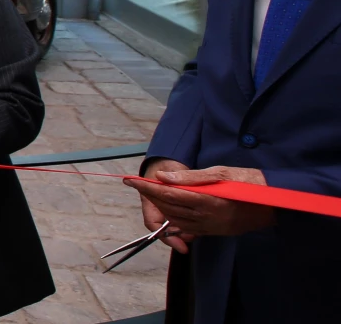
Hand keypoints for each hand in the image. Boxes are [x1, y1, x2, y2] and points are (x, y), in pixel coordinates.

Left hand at [126, 164, 272, 243]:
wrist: (275, 205)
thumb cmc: (250, 182)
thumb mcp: (221, 173)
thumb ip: (190, 178)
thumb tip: (162, 177)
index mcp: (207, 201)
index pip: (168, 194)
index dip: (146, 187)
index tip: (129, 180)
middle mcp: (207, 217)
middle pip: (168, 207)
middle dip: (150, 195)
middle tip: (137, 183)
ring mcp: (211, 227)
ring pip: (175, 219)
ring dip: (160, 206)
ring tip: (150, 192)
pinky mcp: (215, 232)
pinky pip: (188, 227)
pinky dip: (174, 218)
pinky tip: (168, 208)